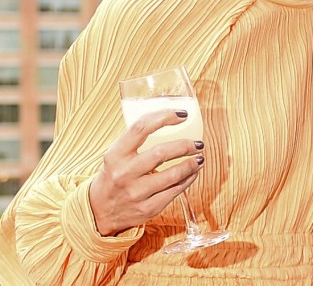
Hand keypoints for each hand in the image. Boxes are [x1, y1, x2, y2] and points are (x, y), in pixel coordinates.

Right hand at [88, 109, 204, 235]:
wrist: (97, 213)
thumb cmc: (113, 176)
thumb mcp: (115, 155)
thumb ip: (136, 140)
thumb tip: (171, 120)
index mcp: (115, 154)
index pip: (141, 128)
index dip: (164, 117)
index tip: (182, 114)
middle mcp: (124, 173)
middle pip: (161, 153)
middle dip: (185, 146)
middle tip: (198, 143)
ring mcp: (135, 193)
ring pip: (172, 175)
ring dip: (191, 164)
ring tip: (200, 158)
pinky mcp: (146, 210)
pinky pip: (174, 192)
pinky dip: (188, 180)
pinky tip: (193, 173)